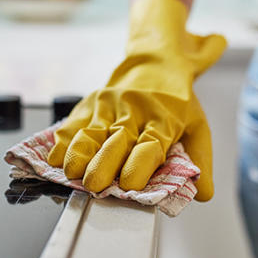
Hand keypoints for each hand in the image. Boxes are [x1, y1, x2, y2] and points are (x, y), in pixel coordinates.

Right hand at [47, 0, 226, 200]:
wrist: (155, 62)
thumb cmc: (176, 101)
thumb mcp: (197, 125)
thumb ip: (199, 160)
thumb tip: (203, 195)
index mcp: (163, 119)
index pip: (150, 144)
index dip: (139, 164)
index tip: (130, 184)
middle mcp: (134, 111)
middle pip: (116, 140)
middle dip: (103, 164)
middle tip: (94, 185)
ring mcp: (109, 106)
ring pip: (91, 132)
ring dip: (79, 153)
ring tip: (71, 173)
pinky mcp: (91, 103)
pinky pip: (73, 123)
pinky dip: (62, 142)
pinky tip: (55, 158)